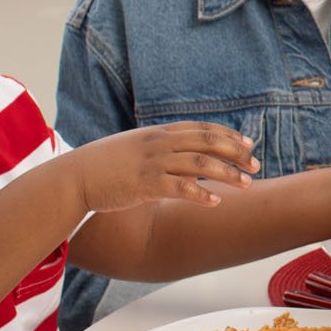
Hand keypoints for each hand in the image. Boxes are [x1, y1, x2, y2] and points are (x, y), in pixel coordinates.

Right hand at [70, 124, 257, 212]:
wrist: (75, 176)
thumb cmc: (105, 165)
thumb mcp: (135, 147)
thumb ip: (159, 147)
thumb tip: (180, 154)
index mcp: (159, 133)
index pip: (202, 129)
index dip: (228, 135)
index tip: (248, 144)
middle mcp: (160, 143)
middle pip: (208, 142)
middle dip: (236, 153)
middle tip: (255, 165)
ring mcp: (153, 162)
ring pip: (201, 164)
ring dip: (227, 173)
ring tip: (246, 184)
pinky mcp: (145, 184)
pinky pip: (181, 188)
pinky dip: (202, 194)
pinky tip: (216, 201)